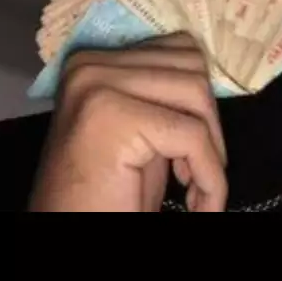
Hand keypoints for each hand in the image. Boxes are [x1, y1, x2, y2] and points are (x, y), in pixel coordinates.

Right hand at [28, 34, 227, 212]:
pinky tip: (196, 202)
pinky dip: (209, 177)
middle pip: (191, 68)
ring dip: (212, 149)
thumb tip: (207, 74)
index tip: (196, 150)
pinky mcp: (112, 116)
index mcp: (92, 61)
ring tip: (193, 186)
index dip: (200, 103)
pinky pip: (192, 135)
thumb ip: (161, 94)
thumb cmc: (102, 195)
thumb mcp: (137, 130)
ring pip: (196, 94)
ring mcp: (97, 85)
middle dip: (209, 122)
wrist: (69, 230)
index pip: (178, 50)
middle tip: (196, 171)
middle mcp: (89, 65)